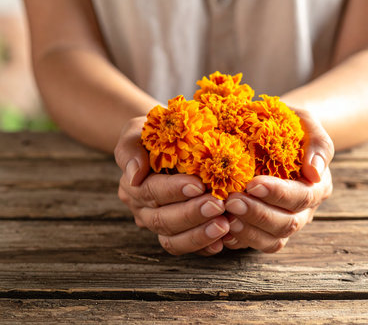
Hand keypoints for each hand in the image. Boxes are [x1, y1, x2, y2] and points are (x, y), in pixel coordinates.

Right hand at [115, 117, 229, 255]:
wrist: (169, 142)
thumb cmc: (156, 133)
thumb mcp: (138, 131)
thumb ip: (131, 150)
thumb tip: (134, 175)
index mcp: (134, 185)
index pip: (151, 191)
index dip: (174, 190)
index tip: (198, 185)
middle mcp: (143, 210)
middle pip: (163, 219)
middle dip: (192, 214)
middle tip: (218, 206)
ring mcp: (159, 225)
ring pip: (173, 239)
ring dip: (199, 235)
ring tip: (225, 225)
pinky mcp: (177, 234)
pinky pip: (187, 247)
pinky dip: (205, 246)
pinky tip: (224, 240)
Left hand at [222, 110, 333, 251]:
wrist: (272, 135)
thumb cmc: (288, 126)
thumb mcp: (306, 124)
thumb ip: (317, 144)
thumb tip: (315, 171)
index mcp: (316, 186)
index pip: (301, 196)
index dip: (277, 193)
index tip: (252, 184)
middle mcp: (303, 210)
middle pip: (287, 223)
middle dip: (258, 214)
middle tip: (231, 201)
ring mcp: (284, 223)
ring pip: (272, 240)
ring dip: (248, 231)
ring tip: (226, 217)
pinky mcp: (265, 231)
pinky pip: (255, 244)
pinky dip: (239, 241)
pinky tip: (222, 230)